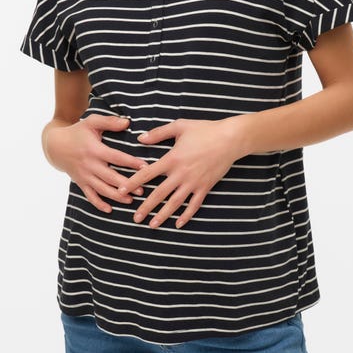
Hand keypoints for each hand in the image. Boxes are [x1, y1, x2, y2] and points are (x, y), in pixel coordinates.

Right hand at [45, 114, 144, 212]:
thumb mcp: (92, 122)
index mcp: (94, 149)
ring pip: (101, 189)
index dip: (131, 162)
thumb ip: (109, 122)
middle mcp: (89, 165)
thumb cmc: (77, 132)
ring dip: (116, 196)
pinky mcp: (80, 183)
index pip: (116, 157)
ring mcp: (84, 175)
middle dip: (126, 184)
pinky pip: (89, 196)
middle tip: (142, 190)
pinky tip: (109, 210)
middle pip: (110, 177)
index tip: (145, 167)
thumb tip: (128, 122)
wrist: (55, 146)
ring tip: (131, 201)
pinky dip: (98, 204)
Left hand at [118, 118, 242, 228]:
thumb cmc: (204, 130)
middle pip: (159, 194)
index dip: (133, 183)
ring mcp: (194, 182)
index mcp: (172, 159)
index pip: (147, 174)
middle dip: (146, 207)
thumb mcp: (180, 126)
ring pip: (175, 203)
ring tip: (152, 225)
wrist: (230, 139)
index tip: (121, 192)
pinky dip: (186, 215)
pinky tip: (178, 224)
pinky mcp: (205, 187)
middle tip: (135, 218)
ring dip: (163, 215)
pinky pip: (194, 205)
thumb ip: (159, 133)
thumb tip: (140, 139)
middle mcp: (181, 174)